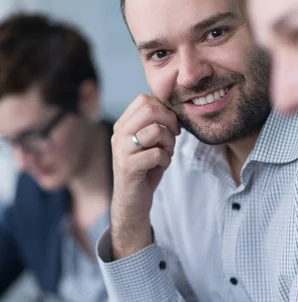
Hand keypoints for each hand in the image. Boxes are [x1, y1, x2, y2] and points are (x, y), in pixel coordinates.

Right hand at [110, 94, 179, 258]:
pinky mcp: (128, 167)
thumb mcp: (149, 144)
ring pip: (155, 131)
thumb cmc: (145, 170)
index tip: (172, 125)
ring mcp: (121, 150)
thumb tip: (173, 111)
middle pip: (149, 110)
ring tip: (166, 154)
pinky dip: (166, 160)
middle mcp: (118, 134)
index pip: (143, 100)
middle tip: (175, 136)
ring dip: (169, 143)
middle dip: (170, 121)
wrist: (132, 201)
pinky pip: (157, 153)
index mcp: (122, 125)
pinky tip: (160, 167)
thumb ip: (154, 125)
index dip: (164, 109)